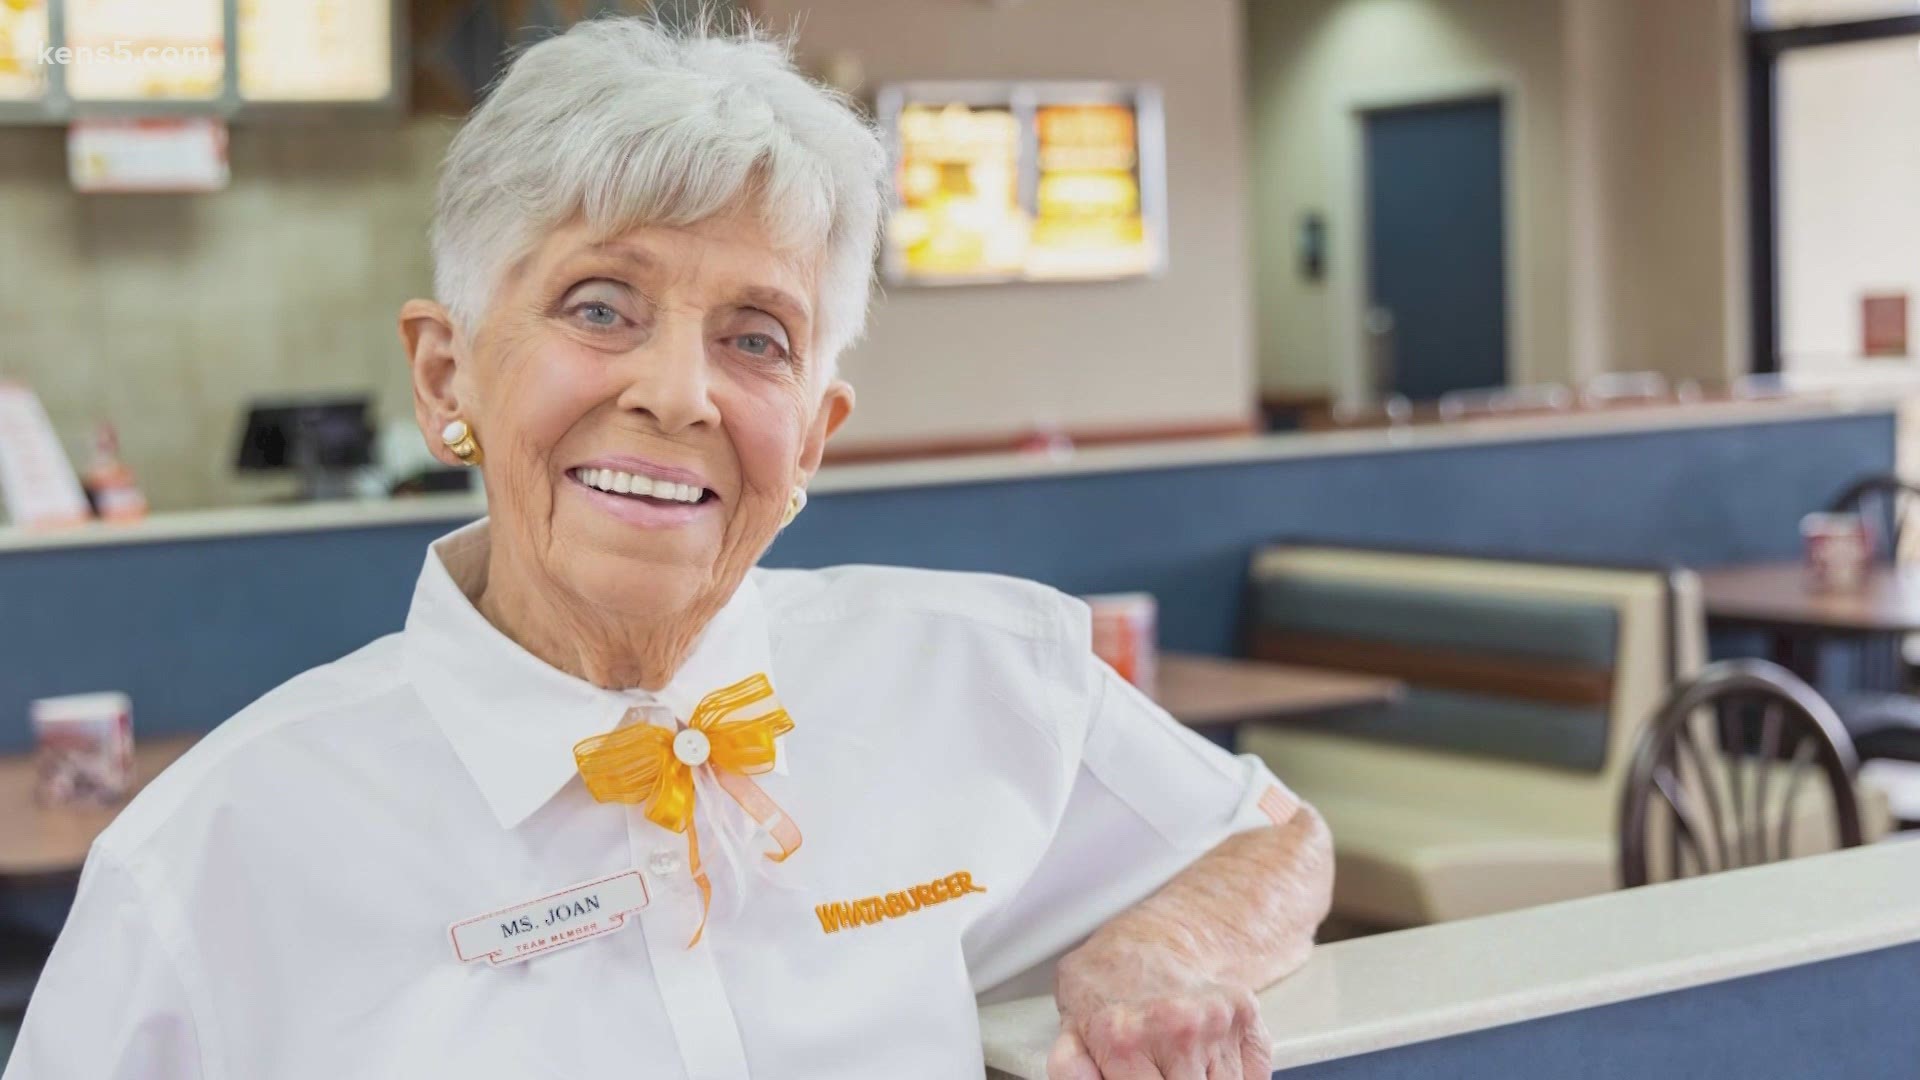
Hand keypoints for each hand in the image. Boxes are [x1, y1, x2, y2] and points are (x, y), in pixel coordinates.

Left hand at [1048, 935, 1271, 1078]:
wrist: (1153, 937)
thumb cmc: (1110, 983)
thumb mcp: (1072, 1020)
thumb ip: (1071, 1064)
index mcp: (1124, 1038)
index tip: (1145, 1078)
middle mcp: (1176, 1030)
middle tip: (1160, 1070)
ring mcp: (1217, 1024)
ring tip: (1177, 1064)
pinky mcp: (1247, 1018)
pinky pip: (1252, 1077)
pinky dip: (1233, 1077)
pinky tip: (1206, 1061)